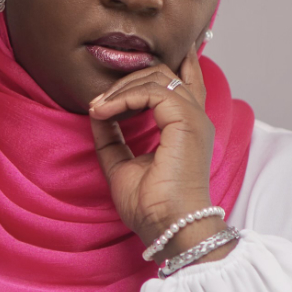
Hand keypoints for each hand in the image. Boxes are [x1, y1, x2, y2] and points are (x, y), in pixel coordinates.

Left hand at [88, 46, 215, 248]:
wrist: (168, 226)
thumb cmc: (153, 206)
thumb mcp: (123, 165)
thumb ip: (112, 138)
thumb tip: (97, 112)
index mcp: (187, 128)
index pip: (184, 82)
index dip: (165, 66)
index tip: (129, 67)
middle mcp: (195, 118)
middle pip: (164, 74)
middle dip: (127, 80)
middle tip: (98, 101)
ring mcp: (193, 117)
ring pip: (156, 77)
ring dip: (121, 89)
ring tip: (98, 108)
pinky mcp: (186, 120)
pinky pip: (151, 91)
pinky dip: (122, 97)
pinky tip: (103, 112)